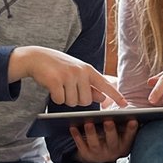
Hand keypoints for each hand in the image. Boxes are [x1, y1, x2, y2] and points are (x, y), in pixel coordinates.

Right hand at [11, 46, 127, 108]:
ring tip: (59, 85)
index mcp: (87, 69)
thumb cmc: (58, 67)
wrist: (36, 57)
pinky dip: (55, 97)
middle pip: (86, 101)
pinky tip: (52, 87)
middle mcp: (80, 72)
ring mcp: (68, 76)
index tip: (125, 104)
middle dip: (76, 100)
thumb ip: (89, 85)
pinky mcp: (56, 81)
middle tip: (68, 88)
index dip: (115, 95)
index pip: (105, 84)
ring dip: (65, 98)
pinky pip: (60, 100)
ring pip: (72, 102)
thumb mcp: (76, 73)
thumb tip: (103, 98)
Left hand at [69, 117, 137, 162]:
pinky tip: (73, 127)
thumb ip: (124, 127)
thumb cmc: (112, 140)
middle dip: (110, 130)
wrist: (99, 161)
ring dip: (91, 133)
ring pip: (95, 143)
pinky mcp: (86, 154)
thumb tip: (130, 110)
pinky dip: (77, 136)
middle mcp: (112, 151)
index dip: (132, 129)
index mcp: (124, 145)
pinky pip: (81, 145)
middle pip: (112, 141)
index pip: (130, 137)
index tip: (133, 120)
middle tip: (108, 120)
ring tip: (88, 122)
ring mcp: (98, 154)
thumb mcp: (121, 137)